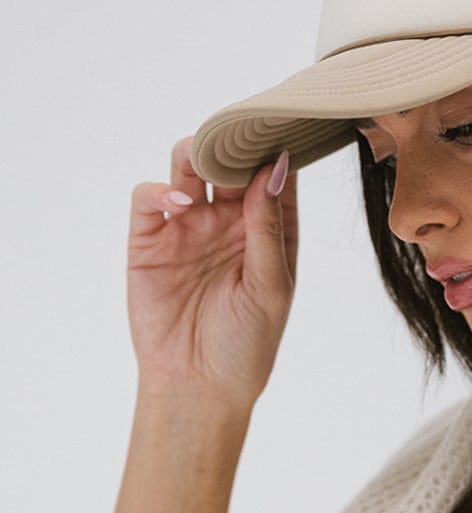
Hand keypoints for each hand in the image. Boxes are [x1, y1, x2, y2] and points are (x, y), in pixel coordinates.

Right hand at [126, 137, 298, 408]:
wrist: (199, 387)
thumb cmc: (247, 344)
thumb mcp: (271, 287)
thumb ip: (269, 228)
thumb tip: (273, 169)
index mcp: (268, 229)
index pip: (274, 174)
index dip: (277, 148)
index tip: (282, 126)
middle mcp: (229, 221)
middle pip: (230, 162)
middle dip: (234, 143)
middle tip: (239, 136)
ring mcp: (188, 226)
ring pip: (188, 167)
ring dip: (196, 153)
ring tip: (206, 162)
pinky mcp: (149, 239)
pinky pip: (149, 197)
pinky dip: (160, 189)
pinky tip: (179, 201)